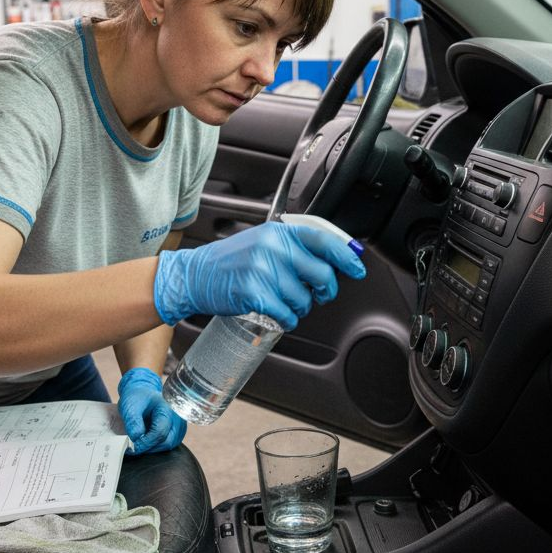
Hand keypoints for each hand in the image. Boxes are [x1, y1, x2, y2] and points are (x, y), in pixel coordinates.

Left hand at [117, 367, 186, 454]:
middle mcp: (178, 418)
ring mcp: (180, 426)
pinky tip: (147, 440)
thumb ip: (133, 422)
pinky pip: (169, 444)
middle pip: (167, 442)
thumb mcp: (130, 406)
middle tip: (134, 447)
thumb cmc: (137, 398)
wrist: (142, 393)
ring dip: (153, 448)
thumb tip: (136, 440)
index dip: (145, 443)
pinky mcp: (177, 432)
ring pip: (169, 445)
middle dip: (149, 447)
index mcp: (168, 408)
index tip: (132, 447)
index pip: (160, 432)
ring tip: (139, 442)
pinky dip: (156, 446)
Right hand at [153, 222, 365, 330]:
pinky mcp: (255, 293)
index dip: (345, 256)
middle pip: (321, 274)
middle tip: (319, 294)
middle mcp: (273, 248)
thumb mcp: (261, 242)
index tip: (357, 268)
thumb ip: (291, 247)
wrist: (194, 276)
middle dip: (325, 290)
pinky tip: (276, 313)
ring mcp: (263, 271)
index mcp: (278, 233)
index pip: (323, 240)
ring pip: (305, 298)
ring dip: (300, 307)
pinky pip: (287, 314)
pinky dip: (286, 319)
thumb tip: (327, 260)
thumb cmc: (228, 262)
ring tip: (283, 301)